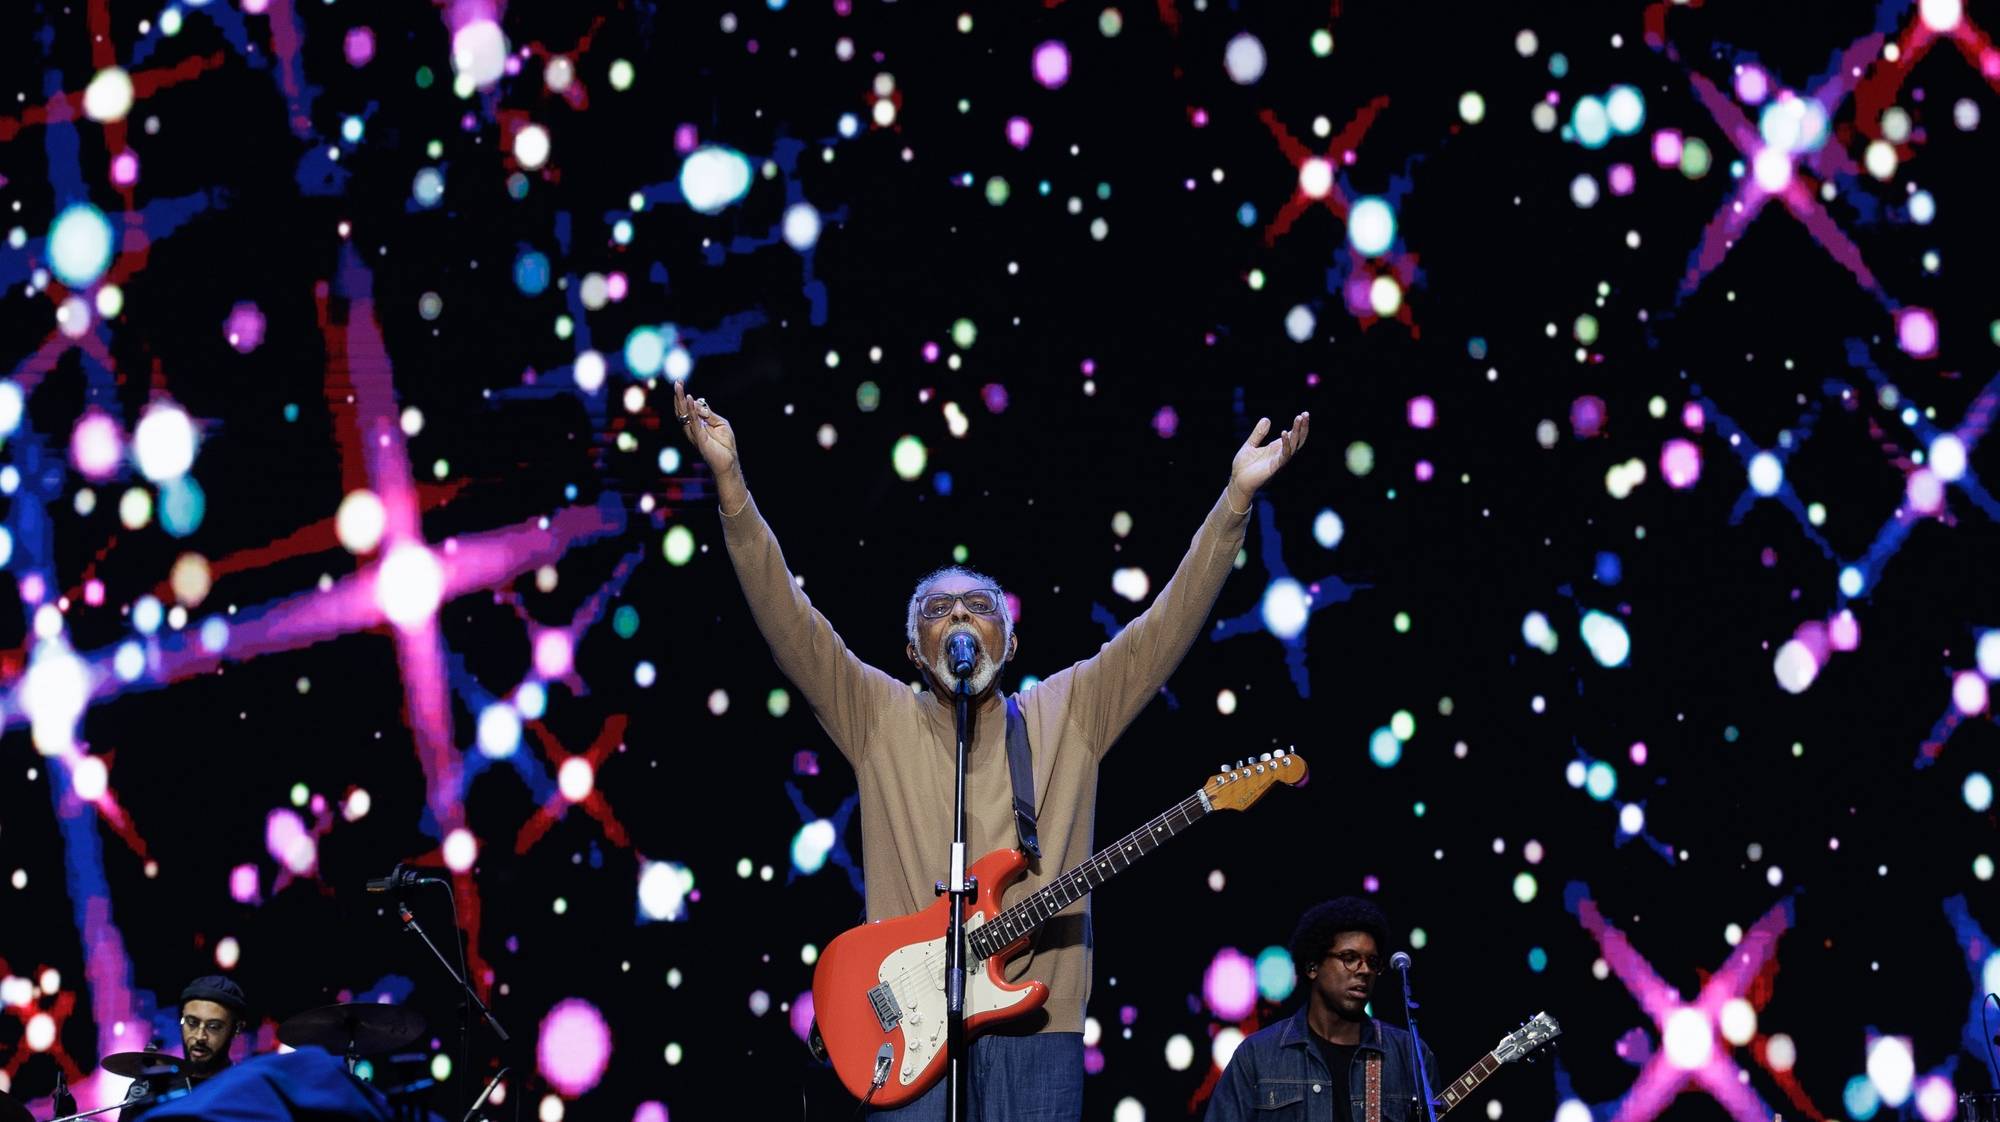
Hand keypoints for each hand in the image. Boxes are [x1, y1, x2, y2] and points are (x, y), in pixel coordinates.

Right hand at [673, 382, 747, 512]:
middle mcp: (691, 429)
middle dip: (679, 395)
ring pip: (684, 414)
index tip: (680, 382)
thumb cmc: (725, 444)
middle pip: (681, 410)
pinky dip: (691, 410)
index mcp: (695, 425)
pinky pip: (694, 422)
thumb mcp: (720, 423)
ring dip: (681, 400)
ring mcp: (694, 434)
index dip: (683, 396)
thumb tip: (697, 402)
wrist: (729, 461)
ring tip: (679, 387)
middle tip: (677, 382)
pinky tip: (689, 400)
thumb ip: (709, 414)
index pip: (686, 409)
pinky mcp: (700, 438)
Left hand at [1227, 412, 1309, 510]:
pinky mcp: (1274, 467)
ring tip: (1299, 418)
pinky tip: (1284, 433)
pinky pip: (1284, 455)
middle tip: (1306, 414)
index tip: (1304, 413)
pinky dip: (1286, 444)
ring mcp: (1278, 460)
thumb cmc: (1243, 465)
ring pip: (1294, 445)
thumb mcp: (1250, 444)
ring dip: (1297, 432)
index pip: (1292, 435)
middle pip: (1297, 439)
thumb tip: (1267, 419)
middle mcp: (1280, 453)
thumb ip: (1259, 433)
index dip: (1299, 425)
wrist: (1237, 480)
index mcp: (1276, 448)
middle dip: (1303, 427)